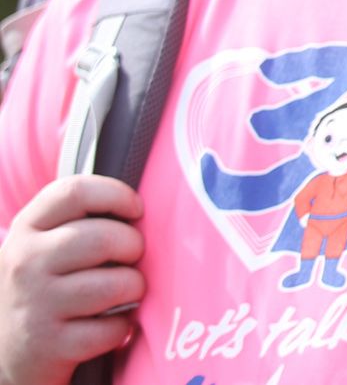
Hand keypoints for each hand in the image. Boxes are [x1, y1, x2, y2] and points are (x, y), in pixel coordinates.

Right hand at [0, 175, 145, 384]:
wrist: (6, 348)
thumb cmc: (44, 284)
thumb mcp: (45, 244)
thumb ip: (81, 220)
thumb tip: (140, 209)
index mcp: (27, 229)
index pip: (74, 192)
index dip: (117, 195)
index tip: (136, 210)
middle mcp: (25, 263)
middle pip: (104, 238)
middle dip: (133, 247)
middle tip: (131, 258)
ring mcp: (35, 304)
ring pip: (115, 285)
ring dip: (133, 288)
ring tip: (125, 291)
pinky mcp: (49, 345)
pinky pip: (111, 328)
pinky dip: (121, 327)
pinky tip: (109, 325)